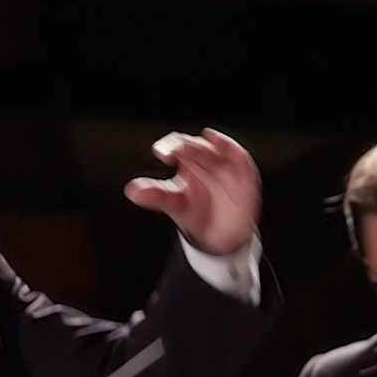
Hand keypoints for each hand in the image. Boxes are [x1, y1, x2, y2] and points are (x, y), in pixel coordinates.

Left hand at [124, 128, 260, 255]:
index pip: (177, 144)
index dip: (171, 146)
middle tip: (180, 149)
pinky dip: (236, 153)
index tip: (163, 155)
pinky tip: (231, 149)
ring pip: (220, 149)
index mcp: (186, 159)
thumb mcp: (175, 204)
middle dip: (191, 147)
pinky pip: (241, 159)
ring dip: (214, 146)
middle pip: (198, 146)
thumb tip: (132, 191)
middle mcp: (206, 157)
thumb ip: (157, 196)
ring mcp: (226, 165)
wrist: (220, 235)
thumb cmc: (195, 211)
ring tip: (208, 141)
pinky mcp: (244, 174)